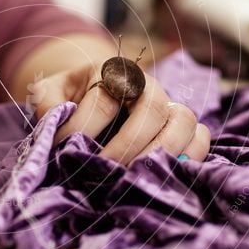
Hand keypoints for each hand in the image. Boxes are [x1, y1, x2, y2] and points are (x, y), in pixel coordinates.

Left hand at [32, 62, 210, 164]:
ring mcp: (169, 104)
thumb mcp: (50, 92)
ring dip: (163, 153)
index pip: (104, 99)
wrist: (93, 92)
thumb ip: (47, 105)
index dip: (84, 127)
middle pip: (153, 109)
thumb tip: (54, 129)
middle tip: (105, 170)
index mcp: (112, 70)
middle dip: (129, 145)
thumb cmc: (71, 95)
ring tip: (136, 177)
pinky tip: (166, 176)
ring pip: (184, 121)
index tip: (64, 150)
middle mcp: (147, 85)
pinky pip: (201, 136)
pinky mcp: (181, 126)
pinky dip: (191, 157)